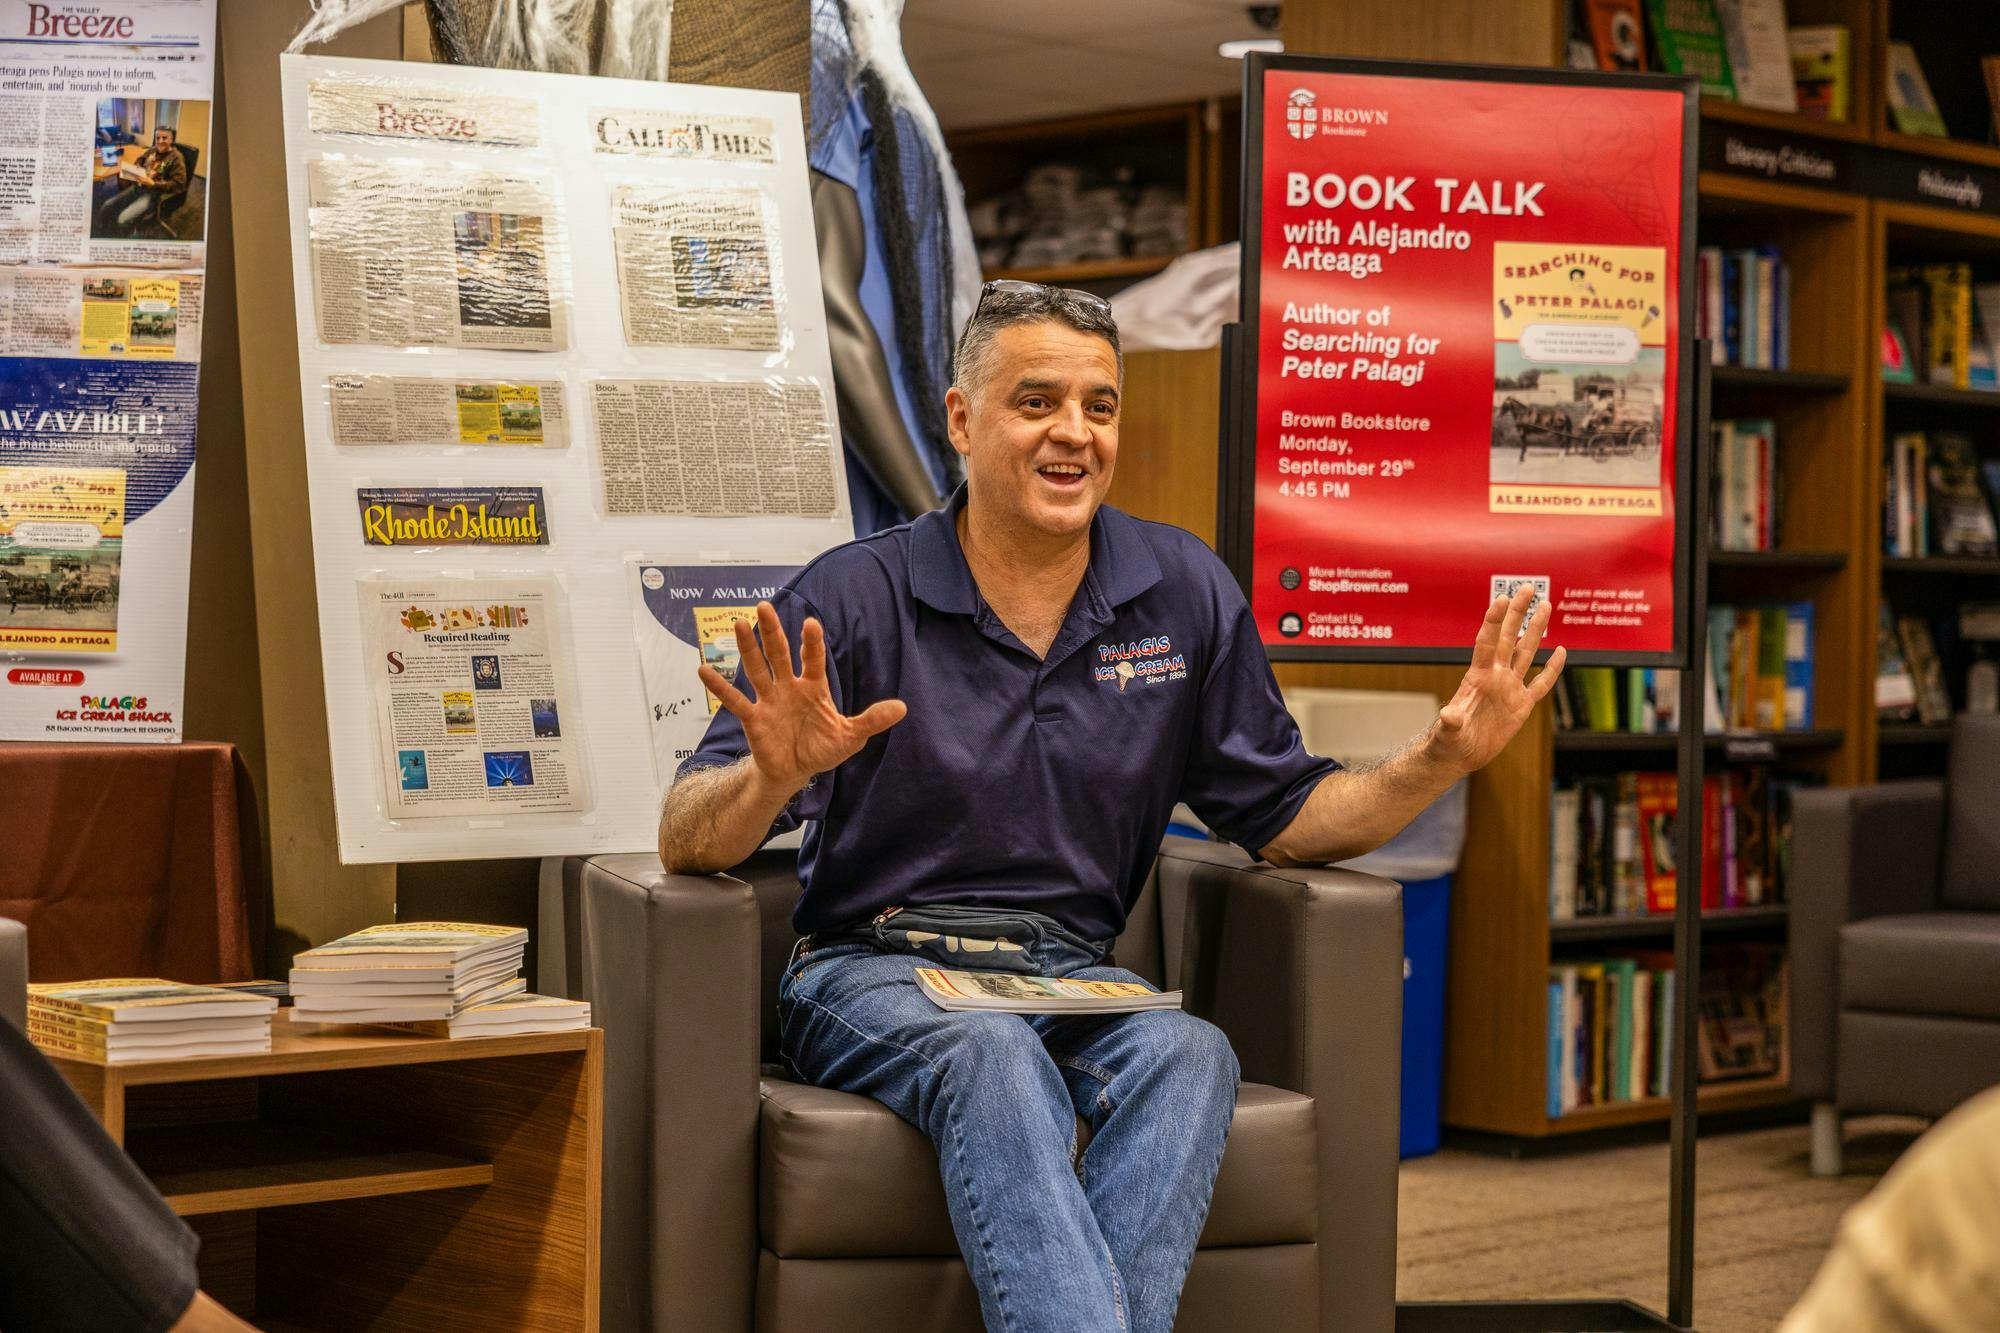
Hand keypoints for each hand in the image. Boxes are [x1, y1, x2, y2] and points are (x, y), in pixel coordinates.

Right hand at [698, 600, 905, 793]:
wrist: (795, 772)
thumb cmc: (821, 748)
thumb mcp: (850, 736)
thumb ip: (871, 720)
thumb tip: (902, 708)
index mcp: (813, 687)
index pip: (812, 659)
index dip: (811, 643)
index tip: (811, 624)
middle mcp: (788, 687)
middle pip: (778, 654)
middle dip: (772, 631)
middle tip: (764, 606)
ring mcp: (769, 700)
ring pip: (756, 669)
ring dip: (747, 648)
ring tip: (738, 624)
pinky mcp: (753, 718)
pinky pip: (735, 700)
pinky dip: (719, 687)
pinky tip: (703, 670)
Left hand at [1427, 585, 1566, 775]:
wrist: (1459, 755)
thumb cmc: (1448, 742)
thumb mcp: (1448, 733)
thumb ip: (1451, 722)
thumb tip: (1448, 715)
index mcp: (1478, 678)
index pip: (1487, 642)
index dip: (1494, 621)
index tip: (1502, 598)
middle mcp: (1496, 677)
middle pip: (1509, 637)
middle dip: (1518, 612)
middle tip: (1527, 587)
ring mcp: (1510, 689)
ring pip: (1527, 652)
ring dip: (1536, 630)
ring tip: (1546, 605)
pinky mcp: (1521, 705)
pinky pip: (1541, 683)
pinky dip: (1553, 669)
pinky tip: (1562, 651)